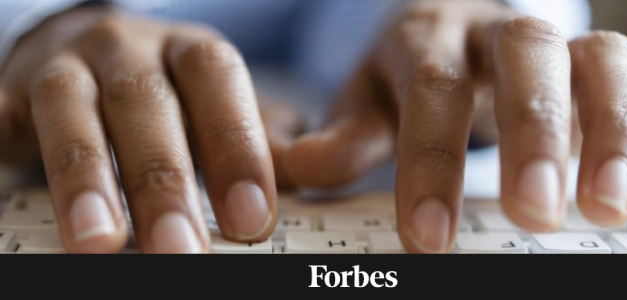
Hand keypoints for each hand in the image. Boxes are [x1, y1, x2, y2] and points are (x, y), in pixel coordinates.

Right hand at [0, 5, 288, 252]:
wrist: (96, 51)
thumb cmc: (173, 95)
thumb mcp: (222, 107)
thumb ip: (261, 138)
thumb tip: (299, 176)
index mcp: (190, 53)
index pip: (219, 85)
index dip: (236, 149)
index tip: (251, 221)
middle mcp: (128, 50)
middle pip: (144, 104)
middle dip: (162, 181)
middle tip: (181, 250)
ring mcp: (65, 66)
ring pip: (71, 112)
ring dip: (84, 179)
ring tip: (99, 244)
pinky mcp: (13, 91)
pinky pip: (2, 113)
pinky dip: (2, 143)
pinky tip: (4, 176)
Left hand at [285, 0, 626, 252]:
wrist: (453, 33)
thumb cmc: (407, 76)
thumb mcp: (368, 100)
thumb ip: (346, 132)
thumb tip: (299, 166)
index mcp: (427, 36)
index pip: (431, 88)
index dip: (429, 159)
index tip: (428, 236)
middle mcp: (498, 32)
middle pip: (528, 57)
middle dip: (536, 133)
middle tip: (535, 214)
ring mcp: (561, 47)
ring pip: (603, 62)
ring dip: (614, 131)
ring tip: (607, 207)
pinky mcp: (604, 74)